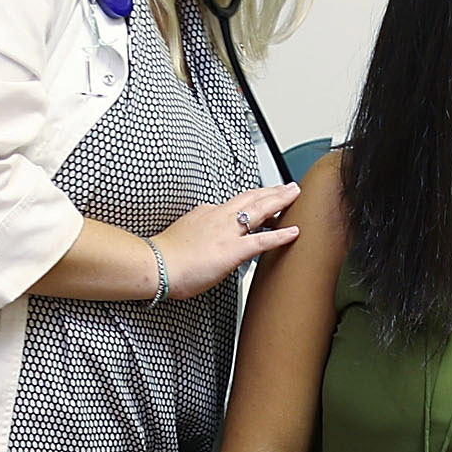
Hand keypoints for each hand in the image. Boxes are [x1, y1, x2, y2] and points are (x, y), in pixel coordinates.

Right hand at [158, 184, 302, 296]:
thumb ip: (199, 234)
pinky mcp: (232, 250)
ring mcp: (227, 232)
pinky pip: (262, 240)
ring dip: (280, 201)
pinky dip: (280, 235)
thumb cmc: (165, 257)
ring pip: (259, 210)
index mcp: (207, 214)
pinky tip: (294, 232)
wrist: (156, 265)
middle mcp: (219, 217)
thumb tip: (206, 242)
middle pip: (251, 198)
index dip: (253, 199)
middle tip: (289, 186)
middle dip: (272, 190)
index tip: (263, 198)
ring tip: (295, 195)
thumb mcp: (183, 235)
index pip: (235, 204)